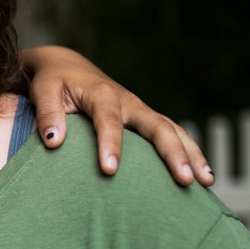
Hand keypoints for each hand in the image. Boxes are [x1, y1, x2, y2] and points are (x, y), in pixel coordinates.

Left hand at [22, 46, 213, 186]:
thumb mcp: (43, 91)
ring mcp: (140, 110)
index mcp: (102, 94)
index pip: (108, 120)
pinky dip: (189, 152)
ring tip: (205, 181)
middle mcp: (128, 101)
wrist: (67, 67)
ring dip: (190, 154)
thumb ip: (47, 113)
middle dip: (172, 153)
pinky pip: (172, 134)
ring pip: (172, 130)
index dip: (110, 145)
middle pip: (156, 126)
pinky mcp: (145, 119)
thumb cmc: (53, 82)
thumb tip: (54, 141)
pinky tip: (203, 175)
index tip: (109, 171)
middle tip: (184, 180)